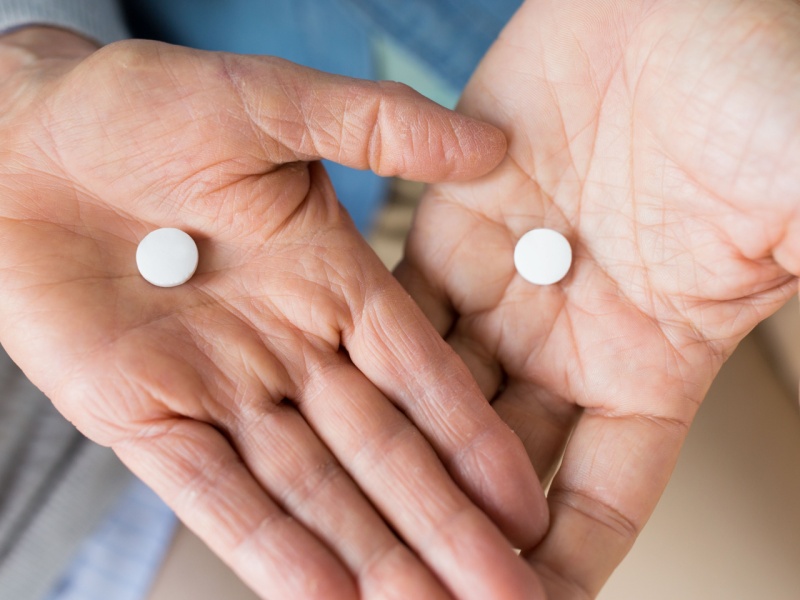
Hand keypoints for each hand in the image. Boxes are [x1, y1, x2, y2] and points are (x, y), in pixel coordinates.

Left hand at [0, 28, 547, 598]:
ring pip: (309, 490)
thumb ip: (381, 128)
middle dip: (443, 526)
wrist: (16, 138)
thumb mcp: (272, 103)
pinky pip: (213, 495)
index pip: (419, 377)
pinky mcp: (142, 418)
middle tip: (505, 594)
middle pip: (378, 453)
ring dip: (371, 556)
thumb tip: (492, 146)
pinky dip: (267, 550)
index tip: (523, 506)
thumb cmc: (139, 106)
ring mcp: (217, 389)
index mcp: (329, 282)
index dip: (472, 443)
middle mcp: (286, 348)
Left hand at [397, 0, 799, 595]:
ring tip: (347, 522)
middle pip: (499, 462)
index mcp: (655, 359)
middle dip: (453, 531)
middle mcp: (570, 334)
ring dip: (394, 456)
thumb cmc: (762, 85)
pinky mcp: (454, 220)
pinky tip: (323, 402)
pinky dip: (365, 352)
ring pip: (434, 392)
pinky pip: (397, 299)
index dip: (560, 567)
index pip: (600, 498)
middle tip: (402, 597)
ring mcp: (507, 279)